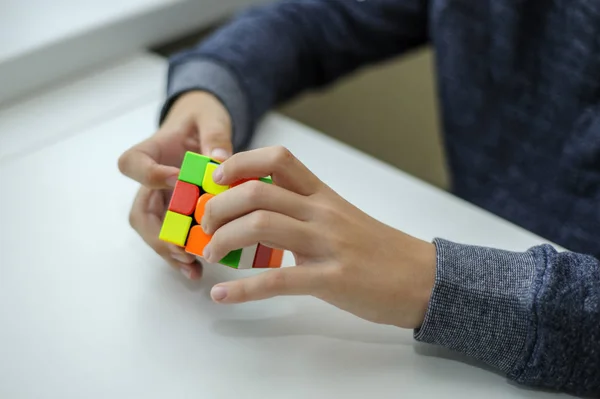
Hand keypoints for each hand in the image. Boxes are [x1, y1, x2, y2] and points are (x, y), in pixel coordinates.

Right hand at [118, 91, 232, 279]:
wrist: (203, 129)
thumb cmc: (202, 119)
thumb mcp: (210, 118)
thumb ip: (214, 135)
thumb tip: (220, 158)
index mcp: (151, 151)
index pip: (132, 164)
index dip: (149, 175)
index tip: (174, 179)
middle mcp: (150, 181)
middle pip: (140, 212)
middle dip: (158, 233)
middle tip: (180, 245)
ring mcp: (162, 202)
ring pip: (154, 232)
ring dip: (169, 251)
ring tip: (191, 265)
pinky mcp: (177, 216)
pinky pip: (173, 238)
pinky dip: (182, 257)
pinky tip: (196, 272)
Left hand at [201, 146, 436, 328]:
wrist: (422, 278)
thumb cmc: (378, 249)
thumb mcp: (340, 217)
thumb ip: (303, 210)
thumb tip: (258, 211)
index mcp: (323, 195)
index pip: (279, 159)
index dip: (240, 162)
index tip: (217, 179)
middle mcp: (322, 212)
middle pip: (258, 192)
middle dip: (219, 205)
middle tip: (205, 223)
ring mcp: (327, 244)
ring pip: (262, 226)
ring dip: (223, 239)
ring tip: (210, 253)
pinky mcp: (331, 279)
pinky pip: (278, 280)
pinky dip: (243, 290)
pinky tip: (222, 296)